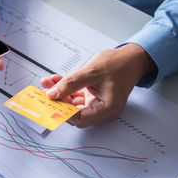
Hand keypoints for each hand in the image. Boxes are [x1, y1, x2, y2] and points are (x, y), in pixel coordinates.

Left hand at [41, 43, 155, 127]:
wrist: (132, 57)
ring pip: (73, 104)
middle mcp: (102, 110)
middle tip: (46, 90)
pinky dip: (66, 89)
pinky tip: (57, 81)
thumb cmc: (120, 64)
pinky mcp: (93, 97)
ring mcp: (97, 104)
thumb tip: (53, 93)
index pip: (80, 119)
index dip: (63, 112)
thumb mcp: (91, 72)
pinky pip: (76, 96)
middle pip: (74, 112)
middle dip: (58, 101)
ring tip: (48, 83)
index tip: (49, 102)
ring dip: (60, 93)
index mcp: (107, 108)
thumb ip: (71, 83)